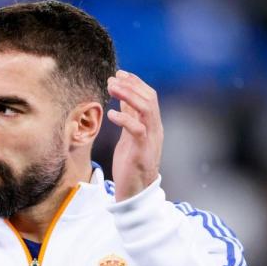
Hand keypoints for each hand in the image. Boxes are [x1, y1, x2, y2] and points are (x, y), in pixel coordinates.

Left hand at [106, 70, 162, 201]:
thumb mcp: (129, 136)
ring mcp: (150, 140)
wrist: (135, 191)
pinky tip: (112, 114)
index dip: (135, 83)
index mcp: (152, 125)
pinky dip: (125, 119)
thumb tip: (124, 98)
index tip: (119, 74)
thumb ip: (130, 118)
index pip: (149, 96)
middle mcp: (155, 130)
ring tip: (111, 89)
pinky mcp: (142, 152)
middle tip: (113, 78)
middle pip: (150, 98)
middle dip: (131, 85)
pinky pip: (138, 130)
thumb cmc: (130, 164)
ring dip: (128, 96)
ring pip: (147, 110)